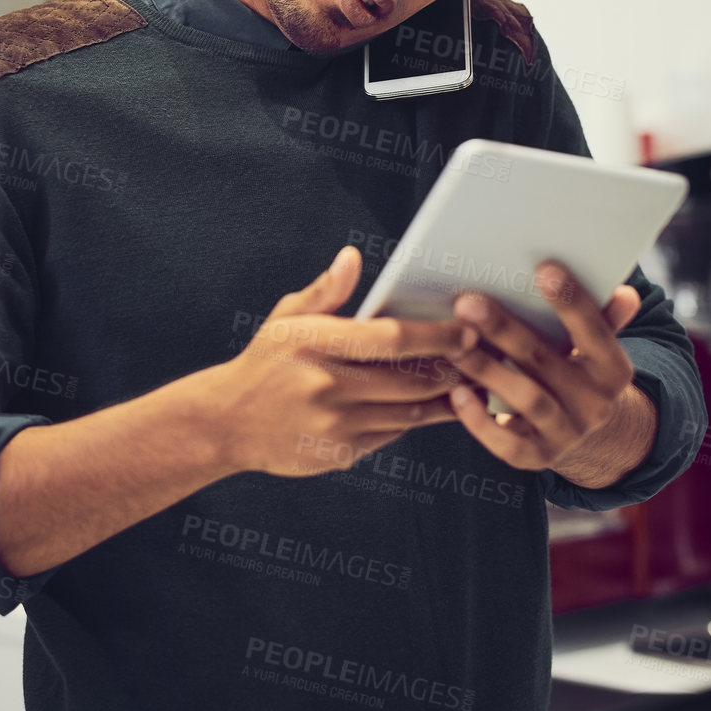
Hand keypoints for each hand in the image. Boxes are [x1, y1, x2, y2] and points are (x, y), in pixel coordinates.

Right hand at [204, 246, 475, 478]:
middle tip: (484, 357)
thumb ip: (326, 291)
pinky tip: (436, 406)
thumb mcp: (286, 318)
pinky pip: (392, 434)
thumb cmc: (264, 361)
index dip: (437, 337)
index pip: (392, 340)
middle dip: (453, 369)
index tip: (468, 331)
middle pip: (411, 380)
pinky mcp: (340, 454)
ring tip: (473, 382)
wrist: (225, 423)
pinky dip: (416, 419)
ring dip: (446, 399)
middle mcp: (326, 387)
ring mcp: (334, 426)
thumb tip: (353, 257)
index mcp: (315, 344)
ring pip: (410, 413)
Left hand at [444, 261, 644, 473]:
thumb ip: (603, 320)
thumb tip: (625, 293)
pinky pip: (509, 445)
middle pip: (548, 361)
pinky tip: (457, 396)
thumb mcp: (597, 351)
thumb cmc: (581, 375)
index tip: (544, 268)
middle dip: (506, 330)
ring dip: (488, 371)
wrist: (589, 439)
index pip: (596, 332)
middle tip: (468, 303)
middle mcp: (595, 405)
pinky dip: (481, 423)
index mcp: (614, 370)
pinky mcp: (538, 458)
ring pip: (528, 400)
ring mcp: (567, 434)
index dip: (573, 301)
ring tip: (455, 347)